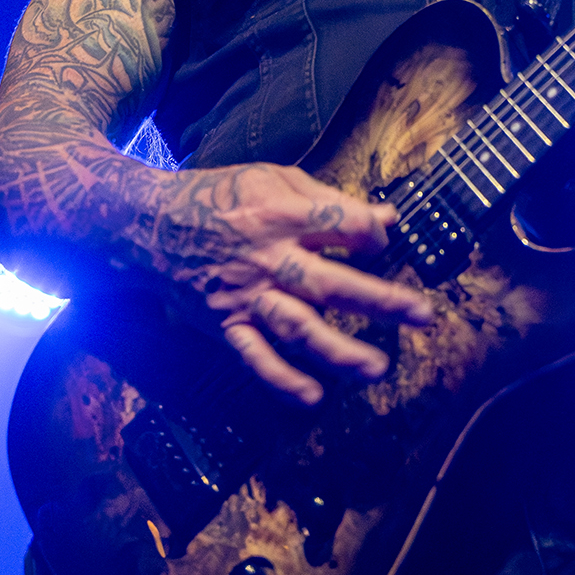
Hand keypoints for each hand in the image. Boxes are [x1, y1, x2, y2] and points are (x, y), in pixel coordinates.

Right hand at [152, 161, 435, 405]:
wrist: (150, 223)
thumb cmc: (220, 195)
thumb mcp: (275, 178)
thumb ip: (332, 200)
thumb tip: (389, 217)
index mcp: (281, 213)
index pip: (342, 225)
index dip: (371, 233)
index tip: (380, 242)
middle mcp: (267, 258)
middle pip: (331, 283)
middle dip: (380, 300)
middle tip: (423, 315)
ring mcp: (246, 295)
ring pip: (298, 327)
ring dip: (339, 351)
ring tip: (377, 368)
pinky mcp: (225, 323)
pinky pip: (254, 357)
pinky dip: (282, 380)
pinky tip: (313, 397)